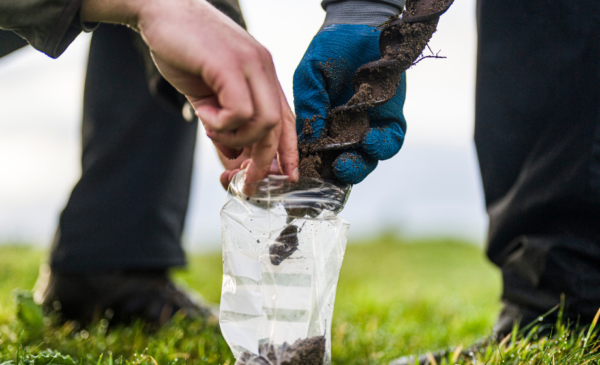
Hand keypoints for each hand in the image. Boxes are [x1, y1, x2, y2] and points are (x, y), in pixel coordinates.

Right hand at [81, 0, 298, 193]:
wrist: (159, 10)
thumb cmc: (184, 51)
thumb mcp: (208, 96)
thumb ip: (222, 126)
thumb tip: (233, 159)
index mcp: (263, 76)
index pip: (287, 120)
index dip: (288, 152)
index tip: (285, 177)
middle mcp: (264, 69)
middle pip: (279, 127)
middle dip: (263, 163)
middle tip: (244, 182)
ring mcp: (251, 65)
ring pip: (264, 123)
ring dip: (235, 139)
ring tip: (210, 128)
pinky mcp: (230, 64)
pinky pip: (240, 111)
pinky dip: (220, 124)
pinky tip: (203, 112)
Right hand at [293, 24, 406, 183]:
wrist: (359, 28)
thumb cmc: (329, 50)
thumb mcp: (310, 77)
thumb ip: (309, 105)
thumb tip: (308, 139)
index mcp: (320, 125)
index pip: (317, 156)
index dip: (313, 170)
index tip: (307, 177)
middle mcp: (344, 131)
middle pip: (342, 164)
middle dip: (338, 174)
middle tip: (333, 171)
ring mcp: (368, 126)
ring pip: (366, 159)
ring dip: (358, 166)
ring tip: (348, 162)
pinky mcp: (390, 118)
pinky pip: (390, 141)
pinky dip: (381, 146)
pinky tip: (370, 140)